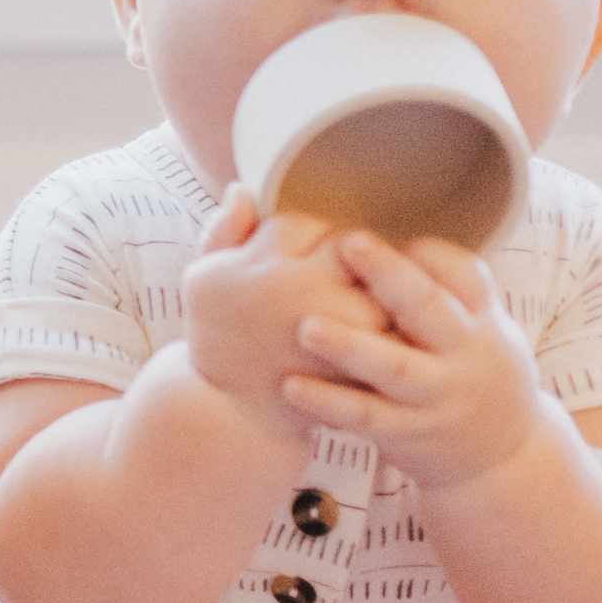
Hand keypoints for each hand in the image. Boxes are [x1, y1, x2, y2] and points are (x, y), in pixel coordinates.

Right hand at [182, 188, 393, 429]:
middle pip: (353, 249)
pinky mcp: (355, 369)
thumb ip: (223, 232)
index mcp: (261, 266)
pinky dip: (399, 330)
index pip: (304, 223)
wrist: (231, 414)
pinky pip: (393, 336)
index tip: (306, 252)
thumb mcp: (203, 281)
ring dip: (387, 291)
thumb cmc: (218, 338)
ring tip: (376, 301)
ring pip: (382, 290)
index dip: (311, 234)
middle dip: (358, 258)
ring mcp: (331, 333)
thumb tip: (242, 188)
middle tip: (350, 274)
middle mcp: (298, 293)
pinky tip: (389, 332)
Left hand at [282, 231, 541, 487]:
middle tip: (348, 242)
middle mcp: (464, 352)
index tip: (372, 225)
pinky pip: (366, 416)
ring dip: (352, 346)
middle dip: (393, 276)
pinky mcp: (410, 433)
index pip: (461, 272)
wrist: (502, 456)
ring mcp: (437, 395)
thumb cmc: (466, 368)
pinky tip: (290, 385)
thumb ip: (437, 284)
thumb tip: (383, 227)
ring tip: (307, 326)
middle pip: (432, 309)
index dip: (420, 249)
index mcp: (478, 317)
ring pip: (396, 367)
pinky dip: (329, 401)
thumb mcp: (475, 325)